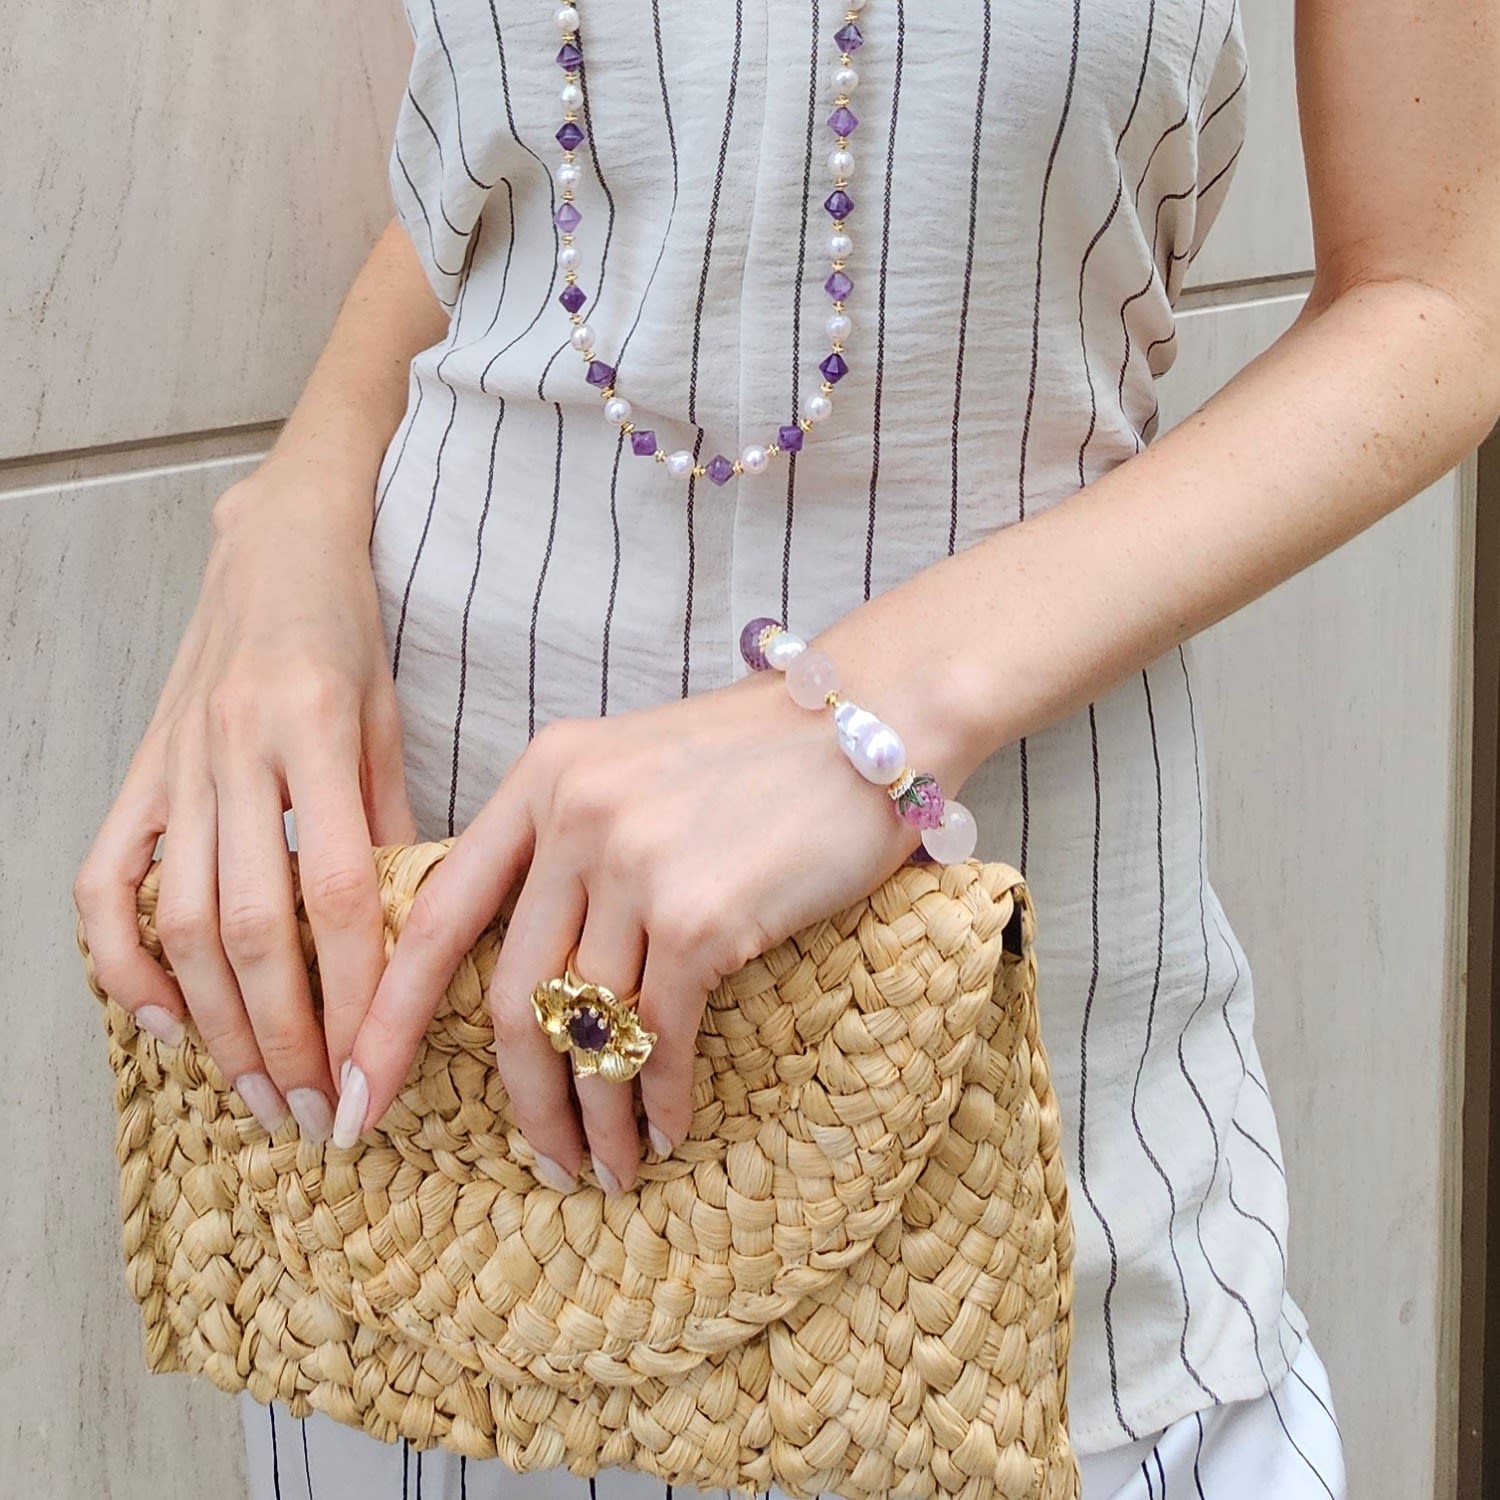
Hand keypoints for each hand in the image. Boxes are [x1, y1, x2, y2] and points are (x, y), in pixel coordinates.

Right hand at [73, 471, 417, 1139]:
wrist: (273, 545)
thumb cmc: (348, 634)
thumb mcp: (392, 720)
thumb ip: (394, 824)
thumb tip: (413, 936)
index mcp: (315, 732)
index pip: (341, 897)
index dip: (358, 997)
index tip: (375, 1076)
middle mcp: (235, 753)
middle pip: (252, 926)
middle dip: (285, 1035)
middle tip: (314, 1112)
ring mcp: (174, 764)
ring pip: (178, 918)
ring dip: (215, 1022)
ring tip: (255, 1092)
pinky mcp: (135, 772)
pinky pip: (104, 881)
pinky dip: (122, 960)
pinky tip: (162, 1021)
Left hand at [336, 662, 926, 1191]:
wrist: (871, 719)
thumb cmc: (759, 758)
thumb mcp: (635, 770)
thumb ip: (572, 844)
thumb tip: (540, 966)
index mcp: (542, 778)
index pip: (439, 914)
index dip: (389, 1016)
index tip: (360, 1096)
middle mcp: (573, 817)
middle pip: (510, 996)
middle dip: (519, 1101)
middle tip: (542, 1162)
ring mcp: (633, 865)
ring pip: (585, 1029)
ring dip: (595, 1119)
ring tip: (610, 1169)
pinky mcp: (700, 914)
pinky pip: (660, 1037)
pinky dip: (660, 1100)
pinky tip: (671, 1131)